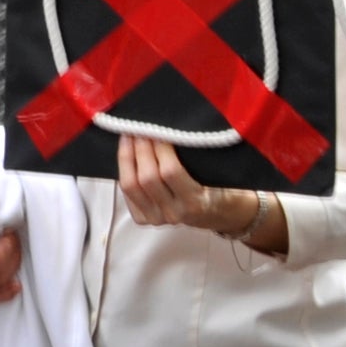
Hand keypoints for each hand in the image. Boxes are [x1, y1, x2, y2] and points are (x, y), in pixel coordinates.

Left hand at [118, 134, 257, 238]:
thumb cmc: (221, 187)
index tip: (159, 129)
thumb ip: (197, 156)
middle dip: (141, 148)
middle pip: (147, 177)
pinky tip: (126, 154)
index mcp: (195, 202)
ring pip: (131, 186)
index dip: (160, 147)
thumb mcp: (218, 173)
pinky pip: (126, 193)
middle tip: (139, 127)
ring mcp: (156, 219)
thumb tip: (171, 129)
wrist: (219, 214)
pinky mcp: (144, 219)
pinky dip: (124, 170)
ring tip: (129, 136)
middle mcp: (173, 213)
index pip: (170, 171)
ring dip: (127, 157)